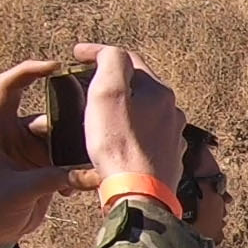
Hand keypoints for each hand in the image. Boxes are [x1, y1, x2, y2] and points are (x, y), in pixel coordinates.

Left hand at [0, 58, 84, 247]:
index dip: (30, 72)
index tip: (57, 68)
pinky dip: (75, 171)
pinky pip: (66, 159)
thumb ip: (59, 178)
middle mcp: (10, 134)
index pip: (8, 86)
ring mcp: (27, 149)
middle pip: (47, 115)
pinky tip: (76, 188)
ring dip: (74, 155)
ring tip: (84, 171)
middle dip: (68, 126)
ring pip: (60, 139)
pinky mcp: (41, 166)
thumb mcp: (22, 190)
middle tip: (90, 133)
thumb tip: (97, 173)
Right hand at [72, 42, 186, 192]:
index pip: (127, 60)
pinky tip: (115, 136)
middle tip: (85, 78)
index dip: (98, 53)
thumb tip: (111, 53)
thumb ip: (111, 62)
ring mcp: (172, 138)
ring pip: (143, 112)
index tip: (75, 54)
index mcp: (160, 92)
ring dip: (121, 105)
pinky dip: (128, 129)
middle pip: (138, 85)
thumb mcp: (108, 92)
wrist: (138, 194)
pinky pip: (144, 136)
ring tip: (97, 107)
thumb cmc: (119, 146)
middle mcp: (173, 113)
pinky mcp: (167, 159)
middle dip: (112, 78)